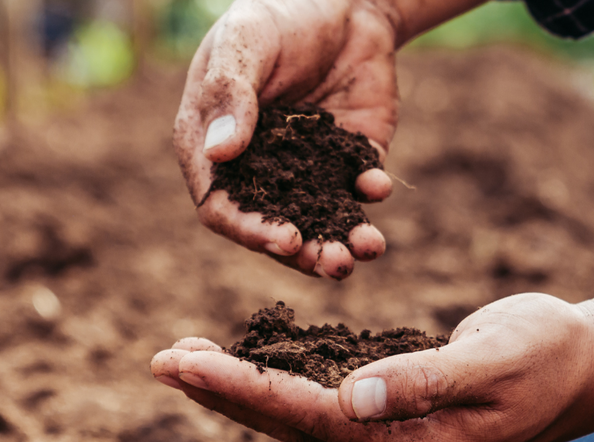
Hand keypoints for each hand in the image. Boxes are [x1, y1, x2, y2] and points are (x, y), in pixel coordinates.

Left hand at [150, 294, 592, 441]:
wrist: (588, 368)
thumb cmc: (549, 355)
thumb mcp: (496, 358)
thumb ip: (425, 379)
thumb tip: (353, 397)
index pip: (311, 418)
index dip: (244, 388)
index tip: (186, 364)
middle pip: (290, 426)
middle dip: (223, 393)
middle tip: (160, 361)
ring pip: (300, 417)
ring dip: (242, 389)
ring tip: (185, 360)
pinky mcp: (394, 421)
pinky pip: (323, 404)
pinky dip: (280, 383)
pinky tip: (248, 364)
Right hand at [174, 0, 399, 278]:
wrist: (341, 1)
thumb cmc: (276, 16)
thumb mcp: (245, 44)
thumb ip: (230, 95)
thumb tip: (218, 153)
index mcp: (215, 148)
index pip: (222, 207)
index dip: (251, 230)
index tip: (285, 241)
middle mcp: (259, 169)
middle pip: (273, 228)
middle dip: (305, 252)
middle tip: (335, 263)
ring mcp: (305, 168)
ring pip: (320, 220)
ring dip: (342, 241)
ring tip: (365, 249)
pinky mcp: (350, 158)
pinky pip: (359, 188)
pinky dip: (370, 192)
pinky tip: (378, 184)